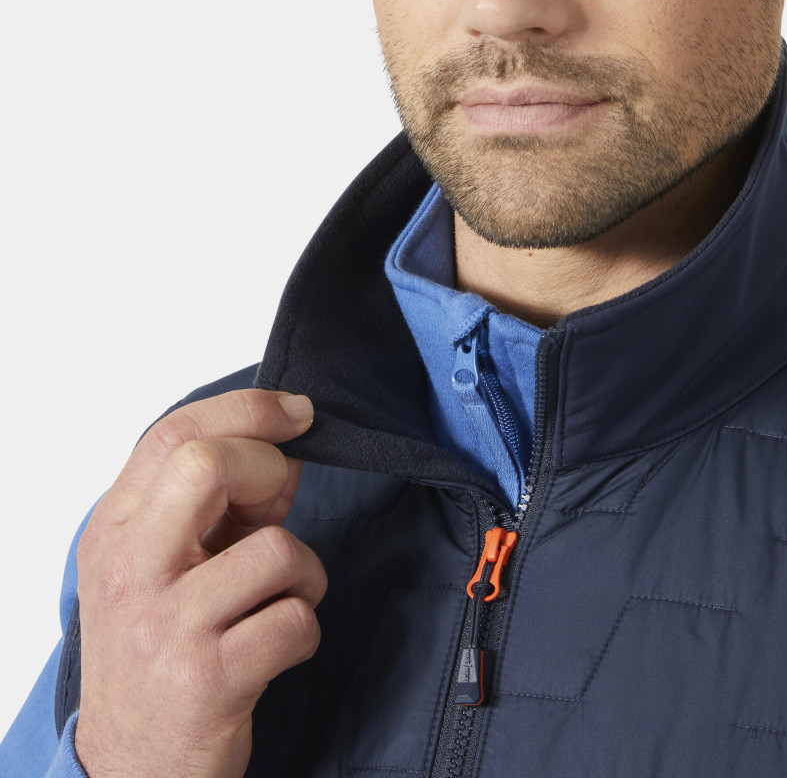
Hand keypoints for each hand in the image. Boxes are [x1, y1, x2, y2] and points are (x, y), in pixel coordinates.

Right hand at [74, 389, 326, 777]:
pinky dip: (305, 628)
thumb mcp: (171, 567)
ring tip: (280, 600)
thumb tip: (288, 450)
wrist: (132, 766)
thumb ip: (224, 506)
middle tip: (277, 509)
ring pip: (275, 548)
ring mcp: (163, 626)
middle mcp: (128, 571)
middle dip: (269, 470)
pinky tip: (276, 647)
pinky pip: (296, 619)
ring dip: (303, 573)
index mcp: (114, 532)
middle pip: (208, 464)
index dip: (248, 410)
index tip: (298, 414)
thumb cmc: (160, 653)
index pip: (173, 434)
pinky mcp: (206, 679)